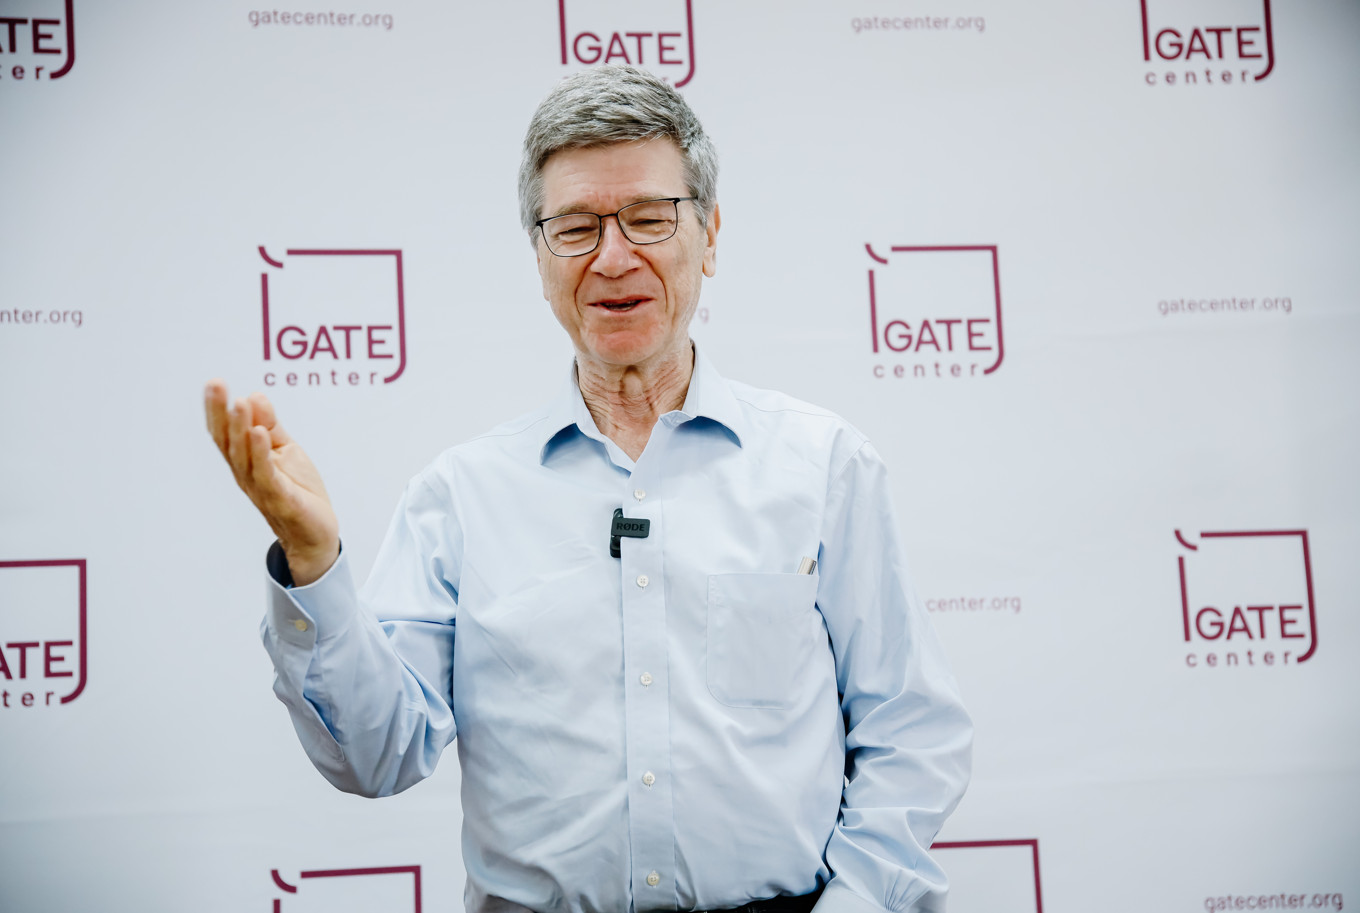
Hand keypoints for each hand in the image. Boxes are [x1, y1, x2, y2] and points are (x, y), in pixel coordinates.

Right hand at [204, 380, 339, 585]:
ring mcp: (261, 487)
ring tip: (238, 403)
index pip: (226, 432)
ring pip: (244, 457)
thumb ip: (270, 425)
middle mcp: (247, 474)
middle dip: (221, 413)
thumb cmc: (298, 491)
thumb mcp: (285, 450)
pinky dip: (261, 454)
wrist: (314, 533)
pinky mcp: (281, 499)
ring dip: (240, 428)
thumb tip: (255, 397)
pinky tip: (259, 434)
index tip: (213, 384)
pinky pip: (267, 475)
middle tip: (216, 386)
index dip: (217, 409)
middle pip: (228, 441)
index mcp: (246, 461)